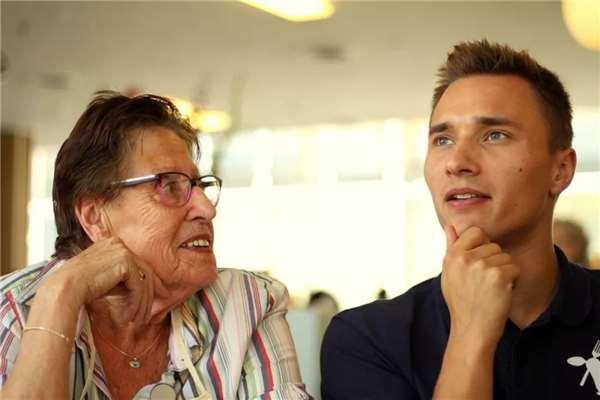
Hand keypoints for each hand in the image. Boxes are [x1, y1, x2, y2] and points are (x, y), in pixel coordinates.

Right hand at [42, 237, 153, 327]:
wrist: (65, 288)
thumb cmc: (77, 286)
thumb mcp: (102, 276)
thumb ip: (119, 277)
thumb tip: (138, 290)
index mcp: (112, 244)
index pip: (136, 265)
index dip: (142, 286)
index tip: (141, 304)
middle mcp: (118, 244)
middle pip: (143, 271)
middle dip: (147, 296)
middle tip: (144, 315)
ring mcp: (123, 251)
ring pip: (144, 279)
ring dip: (143, 303)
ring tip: (139, 320)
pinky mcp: (126, 262)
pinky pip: (138, 286)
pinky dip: (137, 303)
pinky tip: (130, 316)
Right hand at [441, 225, 518, 346]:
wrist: (472, 329)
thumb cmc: (461, 302)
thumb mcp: (449, 273)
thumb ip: (451, 247)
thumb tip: (450, 226)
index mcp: (452, 255)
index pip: (475, 231)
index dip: (482, 245)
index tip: (479, 263)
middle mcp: (465, 258)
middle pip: (493, 245)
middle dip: (494, 261)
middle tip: (484, 282)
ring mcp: (482, 266)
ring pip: (505, 257)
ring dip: (504, 272)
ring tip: (491, 288)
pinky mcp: (499, 276)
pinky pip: (514, 268)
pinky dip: (512, 280)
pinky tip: (500, 293)